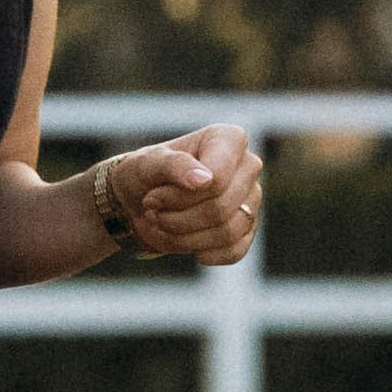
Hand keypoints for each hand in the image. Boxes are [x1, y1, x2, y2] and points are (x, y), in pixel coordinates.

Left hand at [85, 124, 262, 263]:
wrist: (140, 201)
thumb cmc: (146, 174)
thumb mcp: (149, 164)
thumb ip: (175, 165)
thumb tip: (206, 179)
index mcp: (229, 139)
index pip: (218, 178)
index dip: (181, 196)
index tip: (153, 195)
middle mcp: (248, 166)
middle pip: (221, 207)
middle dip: (178, 218)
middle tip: (152, 211)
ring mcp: (252, 198)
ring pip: (227, 232)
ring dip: (184, 237)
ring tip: (162, 225)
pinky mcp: (248, 228)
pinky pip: (234, 251)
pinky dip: (202, 252)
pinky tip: (184, 242)